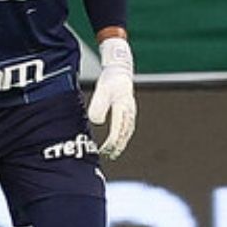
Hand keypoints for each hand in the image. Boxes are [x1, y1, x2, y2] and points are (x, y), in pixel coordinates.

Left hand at [88, 37, 136, 159]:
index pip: (118, 130)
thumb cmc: (110, 80)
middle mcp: (129, 112)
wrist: (120, 71)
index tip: (105, 150)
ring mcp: (131, 112)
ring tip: (113, 152)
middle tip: (108, 155)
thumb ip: (99, 105)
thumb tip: (96, 121)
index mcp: (123, 108)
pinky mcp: (129, 111)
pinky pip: (127, 127)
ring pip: (127, 131)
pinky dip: (123, 136)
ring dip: (121, 142)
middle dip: (117, 146)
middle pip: (124, 133)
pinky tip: (118, 140)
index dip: (112, 142)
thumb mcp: (102, 91)